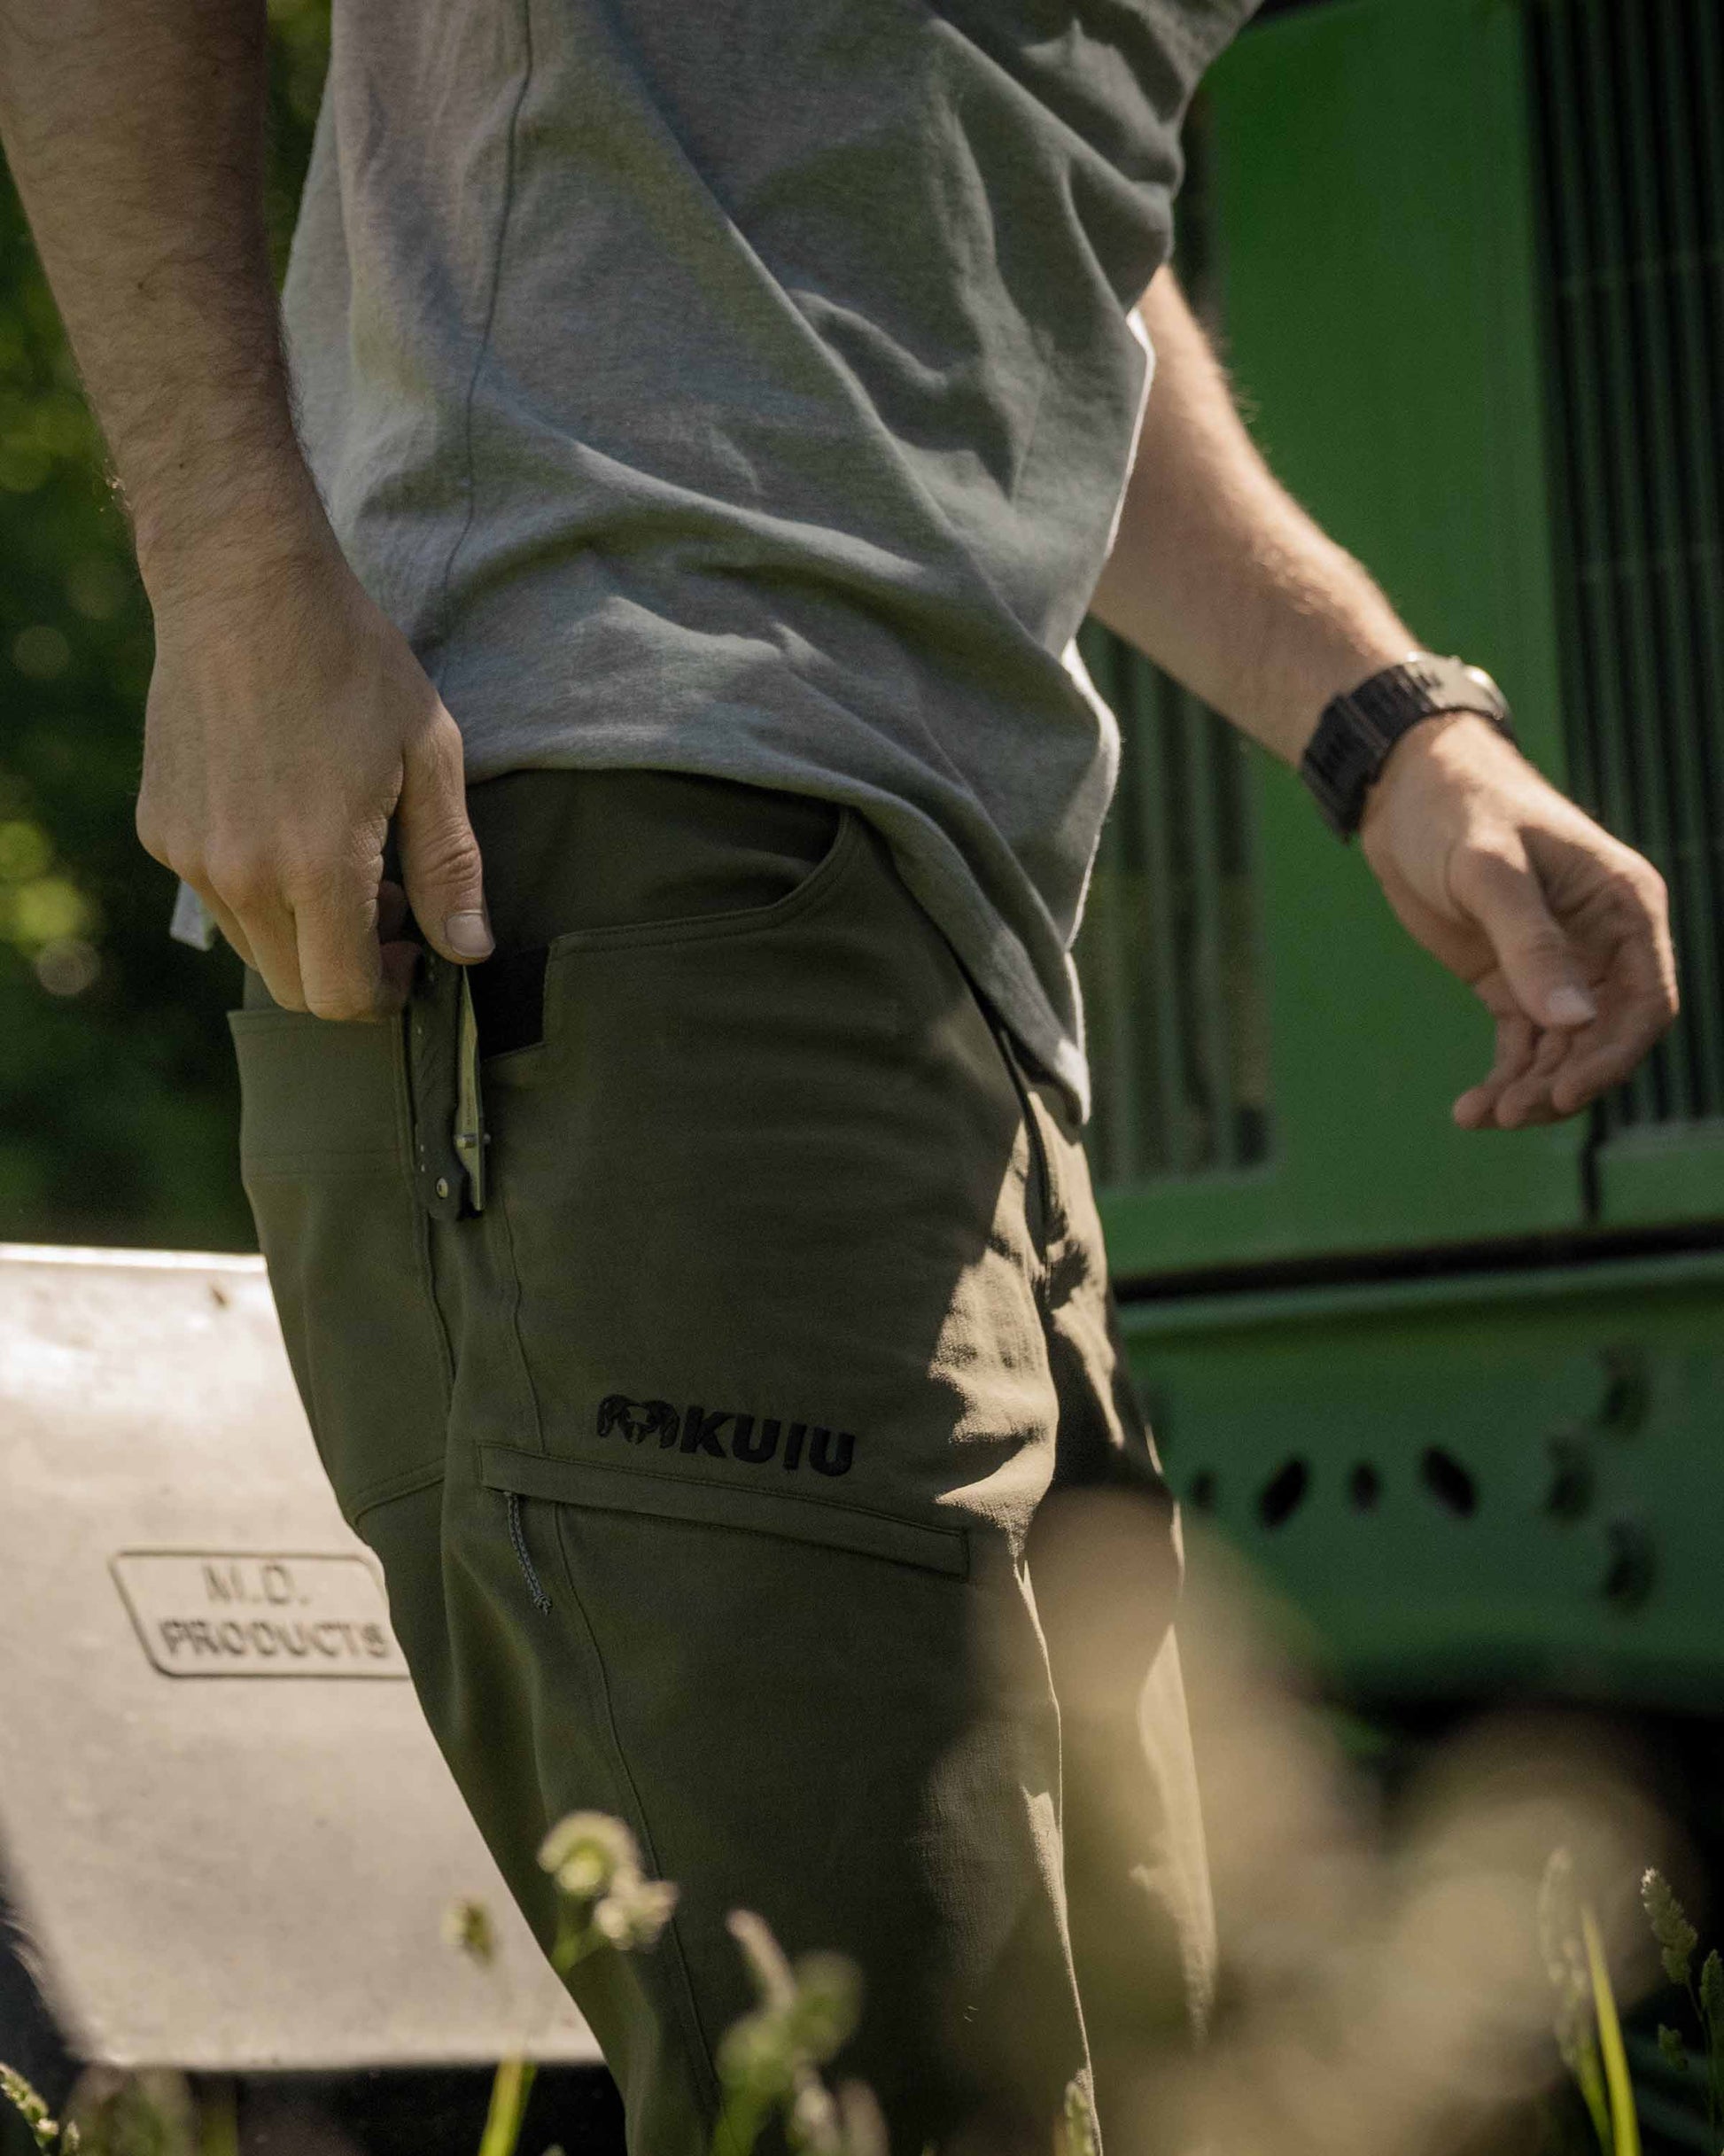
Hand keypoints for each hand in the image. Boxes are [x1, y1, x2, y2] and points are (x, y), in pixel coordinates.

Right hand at [136, 529, 490, 1018]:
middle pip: (295, 988)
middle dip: (347, 968)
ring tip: (341, 857)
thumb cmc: (351, 663)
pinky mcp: (161, 829)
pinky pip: (216, 897)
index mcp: (316, 865)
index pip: (341, 997)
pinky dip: (257, 890)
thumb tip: (467, 950)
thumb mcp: (429, 759)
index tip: (411, 952)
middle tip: (387, 902)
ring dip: (302, 932)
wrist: (243, 586)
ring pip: (253, 949)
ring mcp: (190, 854)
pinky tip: (288, 822)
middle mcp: (241, 874)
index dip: (385, 993)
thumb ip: (449, 867)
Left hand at [1359, 714, 1676, 1128]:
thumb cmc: (1460, 809)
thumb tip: (1575, 1023)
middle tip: (1512, 1113)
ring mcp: (1559, 967)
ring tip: (1483, 1116)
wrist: (1404, 790)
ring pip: (1564, 1052)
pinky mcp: (1513, 982)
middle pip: (1606, 1039)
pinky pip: (1523, 1046)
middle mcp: (1604, 943)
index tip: (1566, 1092)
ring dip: (1532, 1090)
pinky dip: (1504, 1079)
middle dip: (1566, 1082)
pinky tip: (1471, 1109)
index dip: (1614, 1054)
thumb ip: (1531, 944)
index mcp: (1625, 906)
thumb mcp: (1491, 872)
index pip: (1646, 1000)